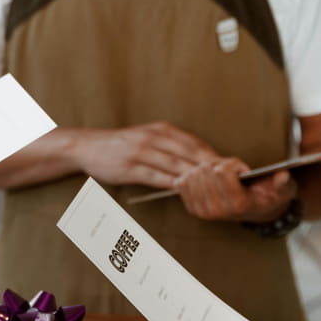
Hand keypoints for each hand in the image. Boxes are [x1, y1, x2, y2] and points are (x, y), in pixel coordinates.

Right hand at [74, 123, 217, 189]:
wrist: (89, 146)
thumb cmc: (123, 145)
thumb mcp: (149, 137)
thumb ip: (172, 147)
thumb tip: (200, 160)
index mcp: (162, 130)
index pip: (195, 142)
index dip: (215, 155)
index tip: (232, 166)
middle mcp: (154, 138)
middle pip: (189, 153)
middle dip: (211, 166)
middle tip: (230, 179)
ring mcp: (141, 152)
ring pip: (174, 164)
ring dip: (195, 176)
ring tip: (213, 187)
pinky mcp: (129, 167)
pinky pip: (155, 176)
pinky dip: (170, 183)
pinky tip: (183, 190)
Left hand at [175, 157, 296, 221]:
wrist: (257, 211)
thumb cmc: (269, 196)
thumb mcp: (283, 189)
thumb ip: (283, 183)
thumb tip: (282, 176)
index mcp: (238, 205)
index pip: (221, 171)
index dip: (233, 164)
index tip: (244, 170)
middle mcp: (218, 212)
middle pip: (205, 170)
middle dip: (218, 164)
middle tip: (231, 171)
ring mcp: (203, 212)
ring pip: (192, 174)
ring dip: (206, 169)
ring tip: (220, 176)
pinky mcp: (192, 208)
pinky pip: (181, 182)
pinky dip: (193, 176)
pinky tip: (207, 180)